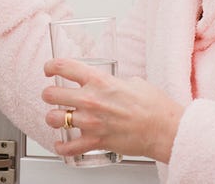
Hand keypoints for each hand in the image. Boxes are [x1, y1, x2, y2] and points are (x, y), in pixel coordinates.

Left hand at [42, 58, 183, 162]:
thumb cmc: (154, 105)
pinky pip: (69, 147)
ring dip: (53, 118)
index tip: (49, 69)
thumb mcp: (132, 81)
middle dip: (48, 93)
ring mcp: (91, 122)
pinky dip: (62, 147)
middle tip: (51, 94)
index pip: (64, 67)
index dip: (51, 66)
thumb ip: (113, 82)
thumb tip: (107, 84)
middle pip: (51, 94)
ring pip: (54, 119)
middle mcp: (91, 99)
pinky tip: (62, 144)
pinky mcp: (96, 141)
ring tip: (57, 117)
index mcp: (99, 80)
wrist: (166, 129)